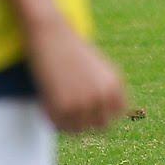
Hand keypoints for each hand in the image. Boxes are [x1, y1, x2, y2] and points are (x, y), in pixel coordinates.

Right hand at [23, 14, 127, 133]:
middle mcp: (104, 96)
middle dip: (86, 120)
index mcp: (115, 86)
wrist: (51, 34)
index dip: (102, 114)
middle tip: (70, 108)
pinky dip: (54, 120)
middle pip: (100, 126)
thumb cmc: (72, 51)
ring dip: (68, 122)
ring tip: (58, 103)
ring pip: (80, 130)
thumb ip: (106, 91)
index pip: (117, 115)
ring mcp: (85, 103)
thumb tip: (111, 118)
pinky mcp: (64, 107)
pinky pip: (61, 127)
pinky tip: (48, 102)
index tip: (88, 109)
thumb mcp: (99, 70)